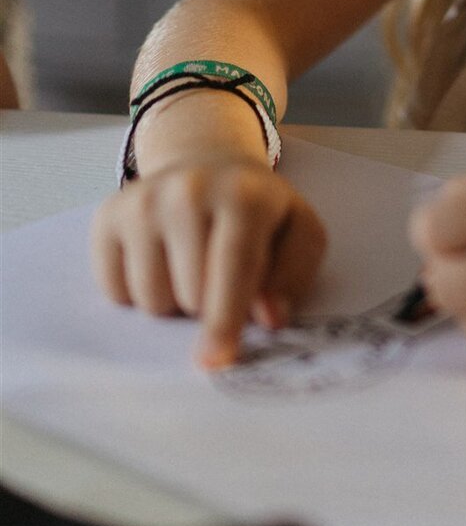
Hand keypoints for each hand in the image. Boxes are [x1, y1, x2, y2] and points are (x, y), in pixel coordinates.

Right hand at [90, 150, 327, 369]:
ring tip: (190, 267)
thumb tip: (269, 319)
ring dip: (173, 303)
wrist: (206, 165)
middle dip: (207, 307)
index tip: (218, 360)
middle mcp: (188, 191)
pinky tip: (159, 261)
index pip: (233, 266)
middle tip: (219, 278)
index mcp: (243, 195)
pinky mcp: (108, 216)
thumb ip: (293, 276)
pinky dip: (136, 292)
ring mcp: (142, 201)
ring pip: (150, 299)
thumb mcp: (299, 232)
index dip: (225, 318)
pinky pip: (115, 290)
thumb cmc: (258, 211)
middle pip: (190, 293)